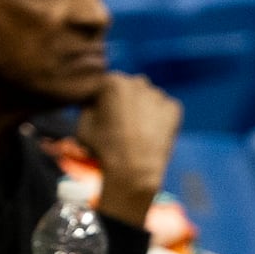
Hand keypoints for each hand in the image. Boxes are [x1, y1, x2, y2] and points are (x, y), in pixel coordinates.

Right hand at [77, 72, 180, 225]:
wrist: (133, 171)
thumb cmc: (104, 149)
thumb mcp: (82, 124)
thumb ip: (87, 106)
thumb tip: (94, 100)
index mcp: (111, 82)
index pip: (103, 87)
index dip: (98, 103)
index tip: (99, 120)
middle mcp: (136, 82)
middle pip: (126, 87)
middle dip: (122, 101)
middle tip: (119, 125)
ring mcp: (157, 95)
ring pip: (146, 96)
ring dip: (141, 106)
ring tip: (135, 130)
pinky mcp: (173, 108)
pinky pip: (163, 107)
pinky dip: (158, 116)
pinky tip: (150, 132)